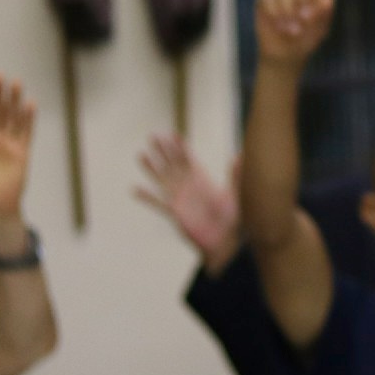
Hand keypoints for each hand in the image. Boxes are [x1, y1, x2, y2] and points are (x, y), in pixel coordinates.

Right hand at [134, 134, 242, 268]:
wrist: (225, 241)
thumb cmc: (233, 218)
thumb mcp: (236, 194)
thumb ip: (236, 175)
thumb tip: (240, 155)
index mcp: (203, 180)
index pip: (188, 159)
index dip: (180, 147)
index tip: (173, 134)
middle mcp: (189, 186)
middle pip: (172, 164)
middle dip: (163, 150)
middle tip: (153, 135)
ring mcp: (180, 198)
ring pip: (162, 179)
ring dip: (152, 168)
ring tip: (141, 154)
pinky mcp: (174, 212)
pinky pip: (157, 203)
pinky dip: (146, 196)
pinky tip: (134, 189)